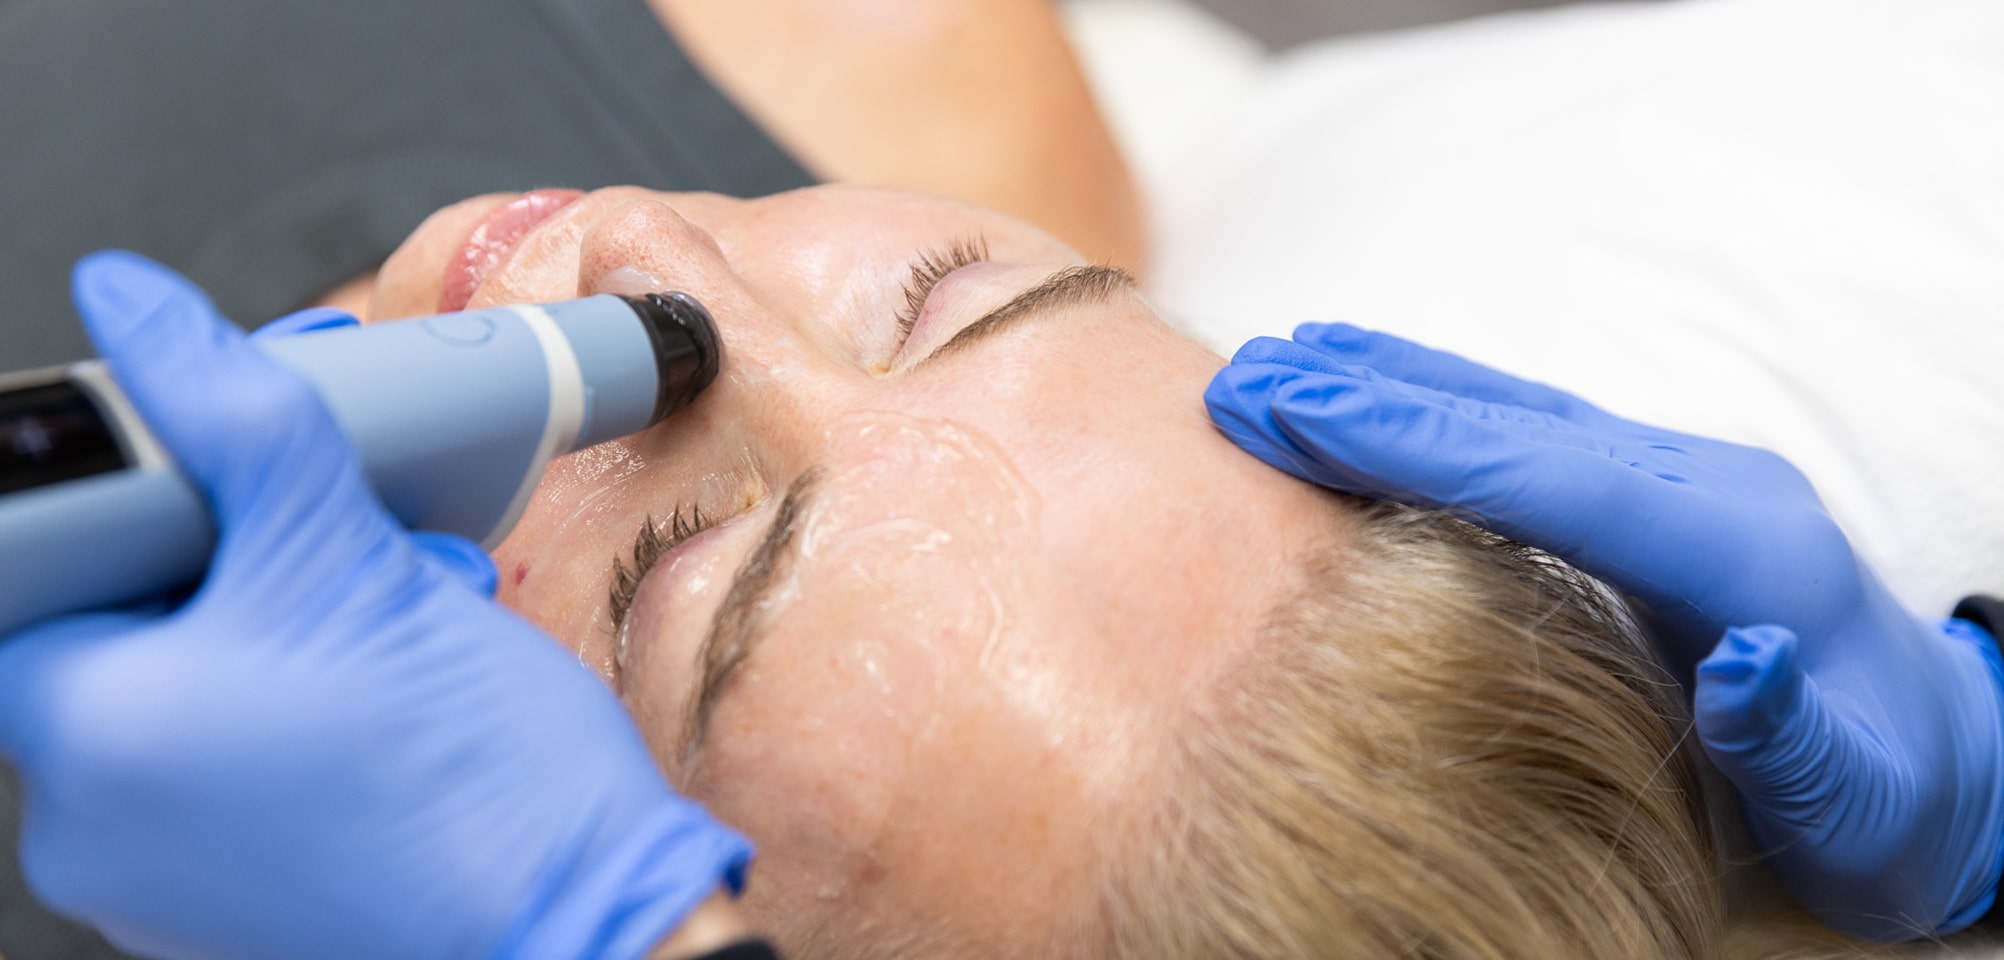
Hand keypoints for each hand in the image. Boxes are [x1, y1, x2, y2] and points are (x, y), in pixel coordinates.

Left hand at [0, 253, 750, 959]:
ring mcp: (163, 872)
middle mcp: (96, 823)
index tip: (207, 463)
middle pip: (129, 616)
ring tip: (398, 599)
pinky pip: (238, 755)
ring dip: (291, 612)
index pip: (32, 564)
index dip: (126, 491)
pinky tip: (395, 672)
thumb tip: (132, 308)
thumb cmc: (474, 780)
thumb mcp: (348, 554)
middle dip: (245, 544)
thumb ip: (230, 412)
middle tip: (339, 521)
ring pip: (196, 679)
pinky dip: (303, 694)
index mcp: (90, 734)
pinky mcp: (234, 896)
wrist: (588, 914)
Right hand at [1207, 323, 2003, 938]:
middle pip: (1513, 423)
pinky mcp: (1658, 498)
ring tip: (1281, 360)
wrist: (1951, 759)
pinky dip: (1438, 409)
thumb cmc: (1887, 801)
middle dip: (1372, 397)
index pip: (1548, 478)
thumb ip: (1793, 732)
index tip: (1293, 409)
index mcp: (1738, 553)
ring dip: (1394, 384)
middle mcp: (1703, 490)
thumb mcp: (1855, 800)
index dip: (1413, 439)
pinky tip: (1375, 395)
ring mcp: (1681, 483)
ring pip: (1514, 413)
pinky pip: (1527, 436)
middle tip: (1242, 378)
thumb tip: (1746, 662)